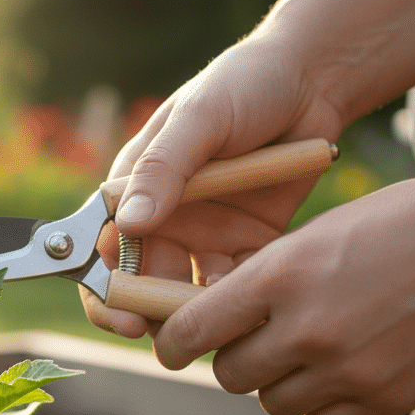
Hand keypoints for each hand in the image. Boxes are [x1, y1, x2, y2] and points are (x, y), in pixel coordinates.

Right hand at [81, 35, 343, 338]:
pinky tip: (260, 300)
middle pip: (141, 286)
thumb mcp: (200, 118)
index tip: (126, 319)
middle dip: (155, 316)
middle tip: (180, 337)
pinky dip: (242, 301)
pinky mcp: (246, 244)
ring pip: (187, 295)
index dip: (104, 293)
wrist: (313, 78)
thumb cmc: (244, 84)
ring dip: (199, 315)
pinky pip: (237, 286)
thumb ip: (164, 168)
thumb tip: (128, 223)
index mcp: (134, 189)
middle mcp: (162, 219)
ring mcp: (204, 235)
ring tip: (226, 323)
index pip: (101, 251)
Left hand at [151, 170, 414, 414]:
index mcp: (281, 275)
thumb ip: (265, 280)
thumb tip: (214, 320)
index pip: (192, 331)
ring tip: (315, 347)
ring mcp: (348, 372)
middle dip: (236, 359)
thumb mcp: (320, 232)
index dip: (174, 343)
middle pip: (230, 375)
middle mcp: (306, 329)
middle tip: (260, 339)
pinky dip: (324, 406)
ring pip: (273, 403)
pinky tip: (347, 371)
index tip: (173, 347)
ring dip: (281, 383)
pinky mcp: (387, 402)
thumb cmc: (407, 223)